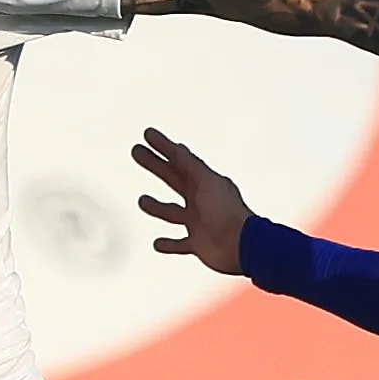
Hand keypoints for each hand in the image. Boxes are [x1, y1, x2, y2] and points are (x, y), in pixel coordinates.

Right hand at [133, 127, 250, 274]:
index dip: (163, 146)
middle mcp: (200, 200)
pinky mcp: (198, 243)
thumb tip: (177, 147)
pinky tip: (158, 243)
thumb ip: (191, 166)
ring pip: (172, 212)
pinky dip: (168, 244)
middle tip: (137, 152)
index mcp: (204, 182)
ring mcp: (198, 222)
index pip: (180, 159)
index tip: (148, 135)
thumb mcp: (207, 182)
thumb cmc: (227, 212)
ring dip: (157, 207)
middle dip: (155, 165)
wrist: (241, 245)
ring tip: (142, 200)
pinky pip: (179, 243)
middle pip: (172, 178)